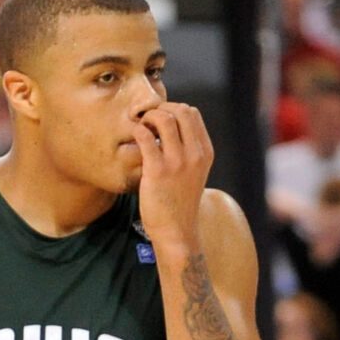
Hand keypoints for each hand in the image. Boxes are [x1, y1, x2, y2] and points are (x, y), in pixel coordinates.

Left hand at [129, 103, 213, 256]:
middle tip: (147, 120)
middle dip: (161, 109)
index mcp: (205, 152)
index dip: (173, 110)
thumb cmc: (180, 202)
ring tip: (141, 128)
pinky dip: (138, 131)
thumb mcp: (194, 173)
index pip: (192, 114)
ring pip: (164, 119)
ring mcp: (177, 162)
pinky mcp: (158, 171)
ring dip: (148, 118)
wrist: (176, 230)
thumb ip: (188, 151)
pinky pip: (145, 137)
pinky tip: (134, 138)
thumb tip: (172, 129)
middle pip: (181, 110)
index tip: (160, 119)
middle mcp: (194, 153)